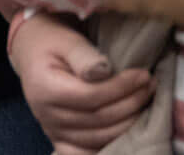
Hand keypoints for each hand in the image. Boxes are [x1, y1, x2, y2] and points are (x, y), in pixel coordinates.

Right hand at [7, 13, 152, 153]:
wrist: (33, 51)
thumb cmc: (53, 42)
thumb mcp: (67, 40)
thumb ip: (83, 55)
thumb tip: (104, 72)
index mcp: (44, 88)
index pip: (91, 97)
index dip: (121, 88)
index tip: (144, 75)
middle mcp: (45, 114)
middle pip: (99, 120)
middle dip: (131, 104)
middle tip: (150, 86)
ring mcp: (52, 130)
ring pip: (100, 138)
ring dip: (129, 122)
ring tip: (145, 101)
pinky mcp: (60, 139)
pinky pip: (88, 152)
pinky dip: (111, 145)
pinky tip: (128, 128)